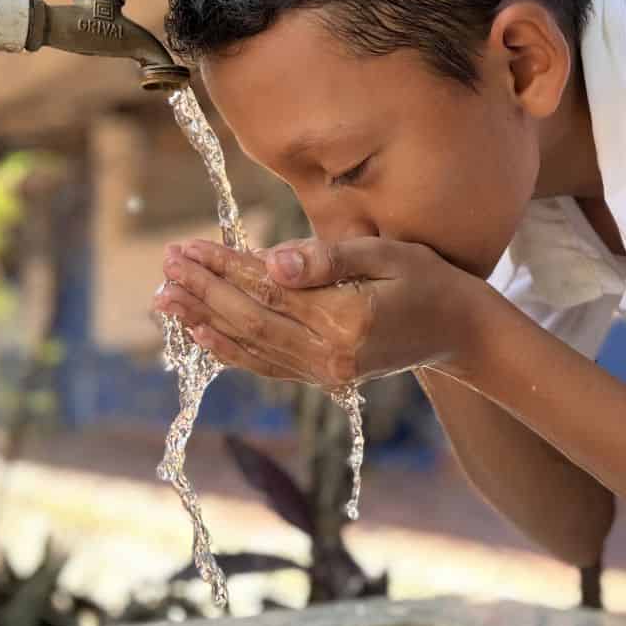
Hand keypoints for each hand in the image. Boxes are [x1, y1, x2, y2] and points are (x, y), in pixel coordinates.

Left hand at [155, 236, 485, 386]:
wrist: (460, 331)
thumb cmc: (427, 281)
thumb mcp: (387, 254)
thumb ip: (328, 259)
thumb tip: (272, 262)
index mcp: (346, 319)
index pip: (268, 290)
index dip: (223, 267)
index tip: (187, 246)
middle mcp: (330, 354)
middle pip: (250, 320)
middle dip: (202, 291)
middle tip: (165, 265)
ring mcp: (326, 372)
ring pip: (251, 346)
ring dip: (204, 320)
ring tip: (166, 298)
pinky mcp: (325, 378)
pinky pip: (267, 365)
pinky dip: (230, 350)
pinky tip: (202, 333)